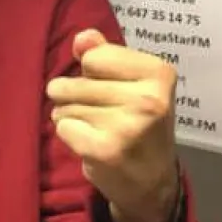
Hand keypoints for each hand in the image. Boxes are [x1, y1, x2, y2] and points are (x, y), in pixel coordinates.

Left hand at [47, 29, 180, 221]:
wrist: (152, 183)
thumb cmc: (138, 123)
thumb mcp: (132, 83)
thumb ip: (104, 54)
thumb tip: (81, 38)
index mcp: (159, 73)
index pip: (92, 56)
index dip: (93, 74)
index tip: (116, 91)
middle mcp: (148, 98)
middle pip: (74, 82)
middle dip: (76, 97)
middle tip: (104, 116)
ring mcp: (127, 125)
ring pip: (64, 105)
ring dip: (72, 116)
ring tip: (98, 130)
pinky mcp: (105, 149)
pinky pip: (62, 126)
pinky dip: (70, 135)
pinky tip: (93, 145)